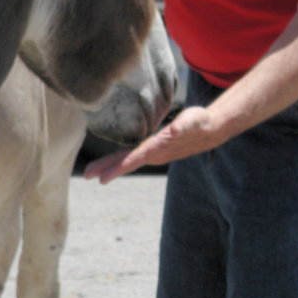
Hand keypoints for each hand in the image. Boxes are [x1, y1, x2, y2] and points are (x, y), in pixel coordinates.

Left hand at [83, 106, 222, 183]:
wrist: (210, 131)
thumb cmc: (200, 123)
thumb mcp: (194, 120)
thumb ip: (184, 125)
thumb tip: (174, 130)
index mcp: (160, 147)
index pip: (136, 158)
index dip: (120, 166)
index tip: (104, 177)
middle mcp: (155, 153)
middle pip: (127, 161)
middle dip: (108, 169)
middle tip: (87, 175)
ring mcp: (154, 153)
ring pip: (128, 160)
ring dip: (110, 166)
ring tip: (91, 172)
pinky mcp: (153, 148)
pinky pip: (132, 155)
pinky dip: (119, 160)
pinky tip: (108, 163)